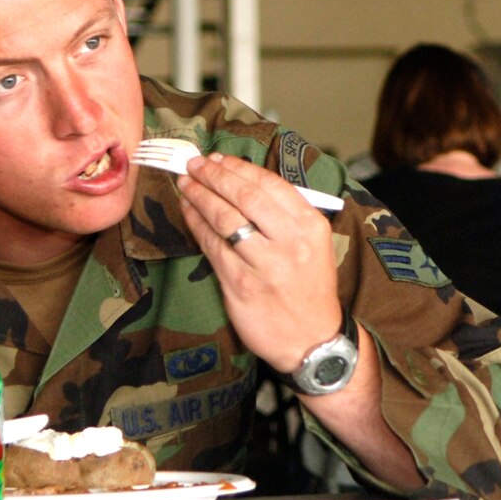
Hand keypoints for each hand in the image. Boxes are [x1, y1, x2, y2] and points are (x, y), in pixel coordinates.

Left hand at [176, 151, 344, 374]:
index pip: (270, 184)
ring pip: (224, 219)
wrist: (312, 340)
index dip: (238, 168)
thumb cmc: (309, 287)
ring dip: (200, 196)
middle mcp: (290, 242)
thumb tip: (243, 181)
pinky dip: (197, 225)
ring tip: (186, 184)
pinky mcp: (240, 284)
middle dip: (214, 176)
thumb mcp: (314, 244)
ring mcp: (264, 264)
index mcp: (310, 225)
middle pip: (244, 196)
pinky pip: (213, 246)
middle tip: (194, 164)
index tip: (218, 159)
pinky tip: (188, 212)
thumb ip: (286, 214)